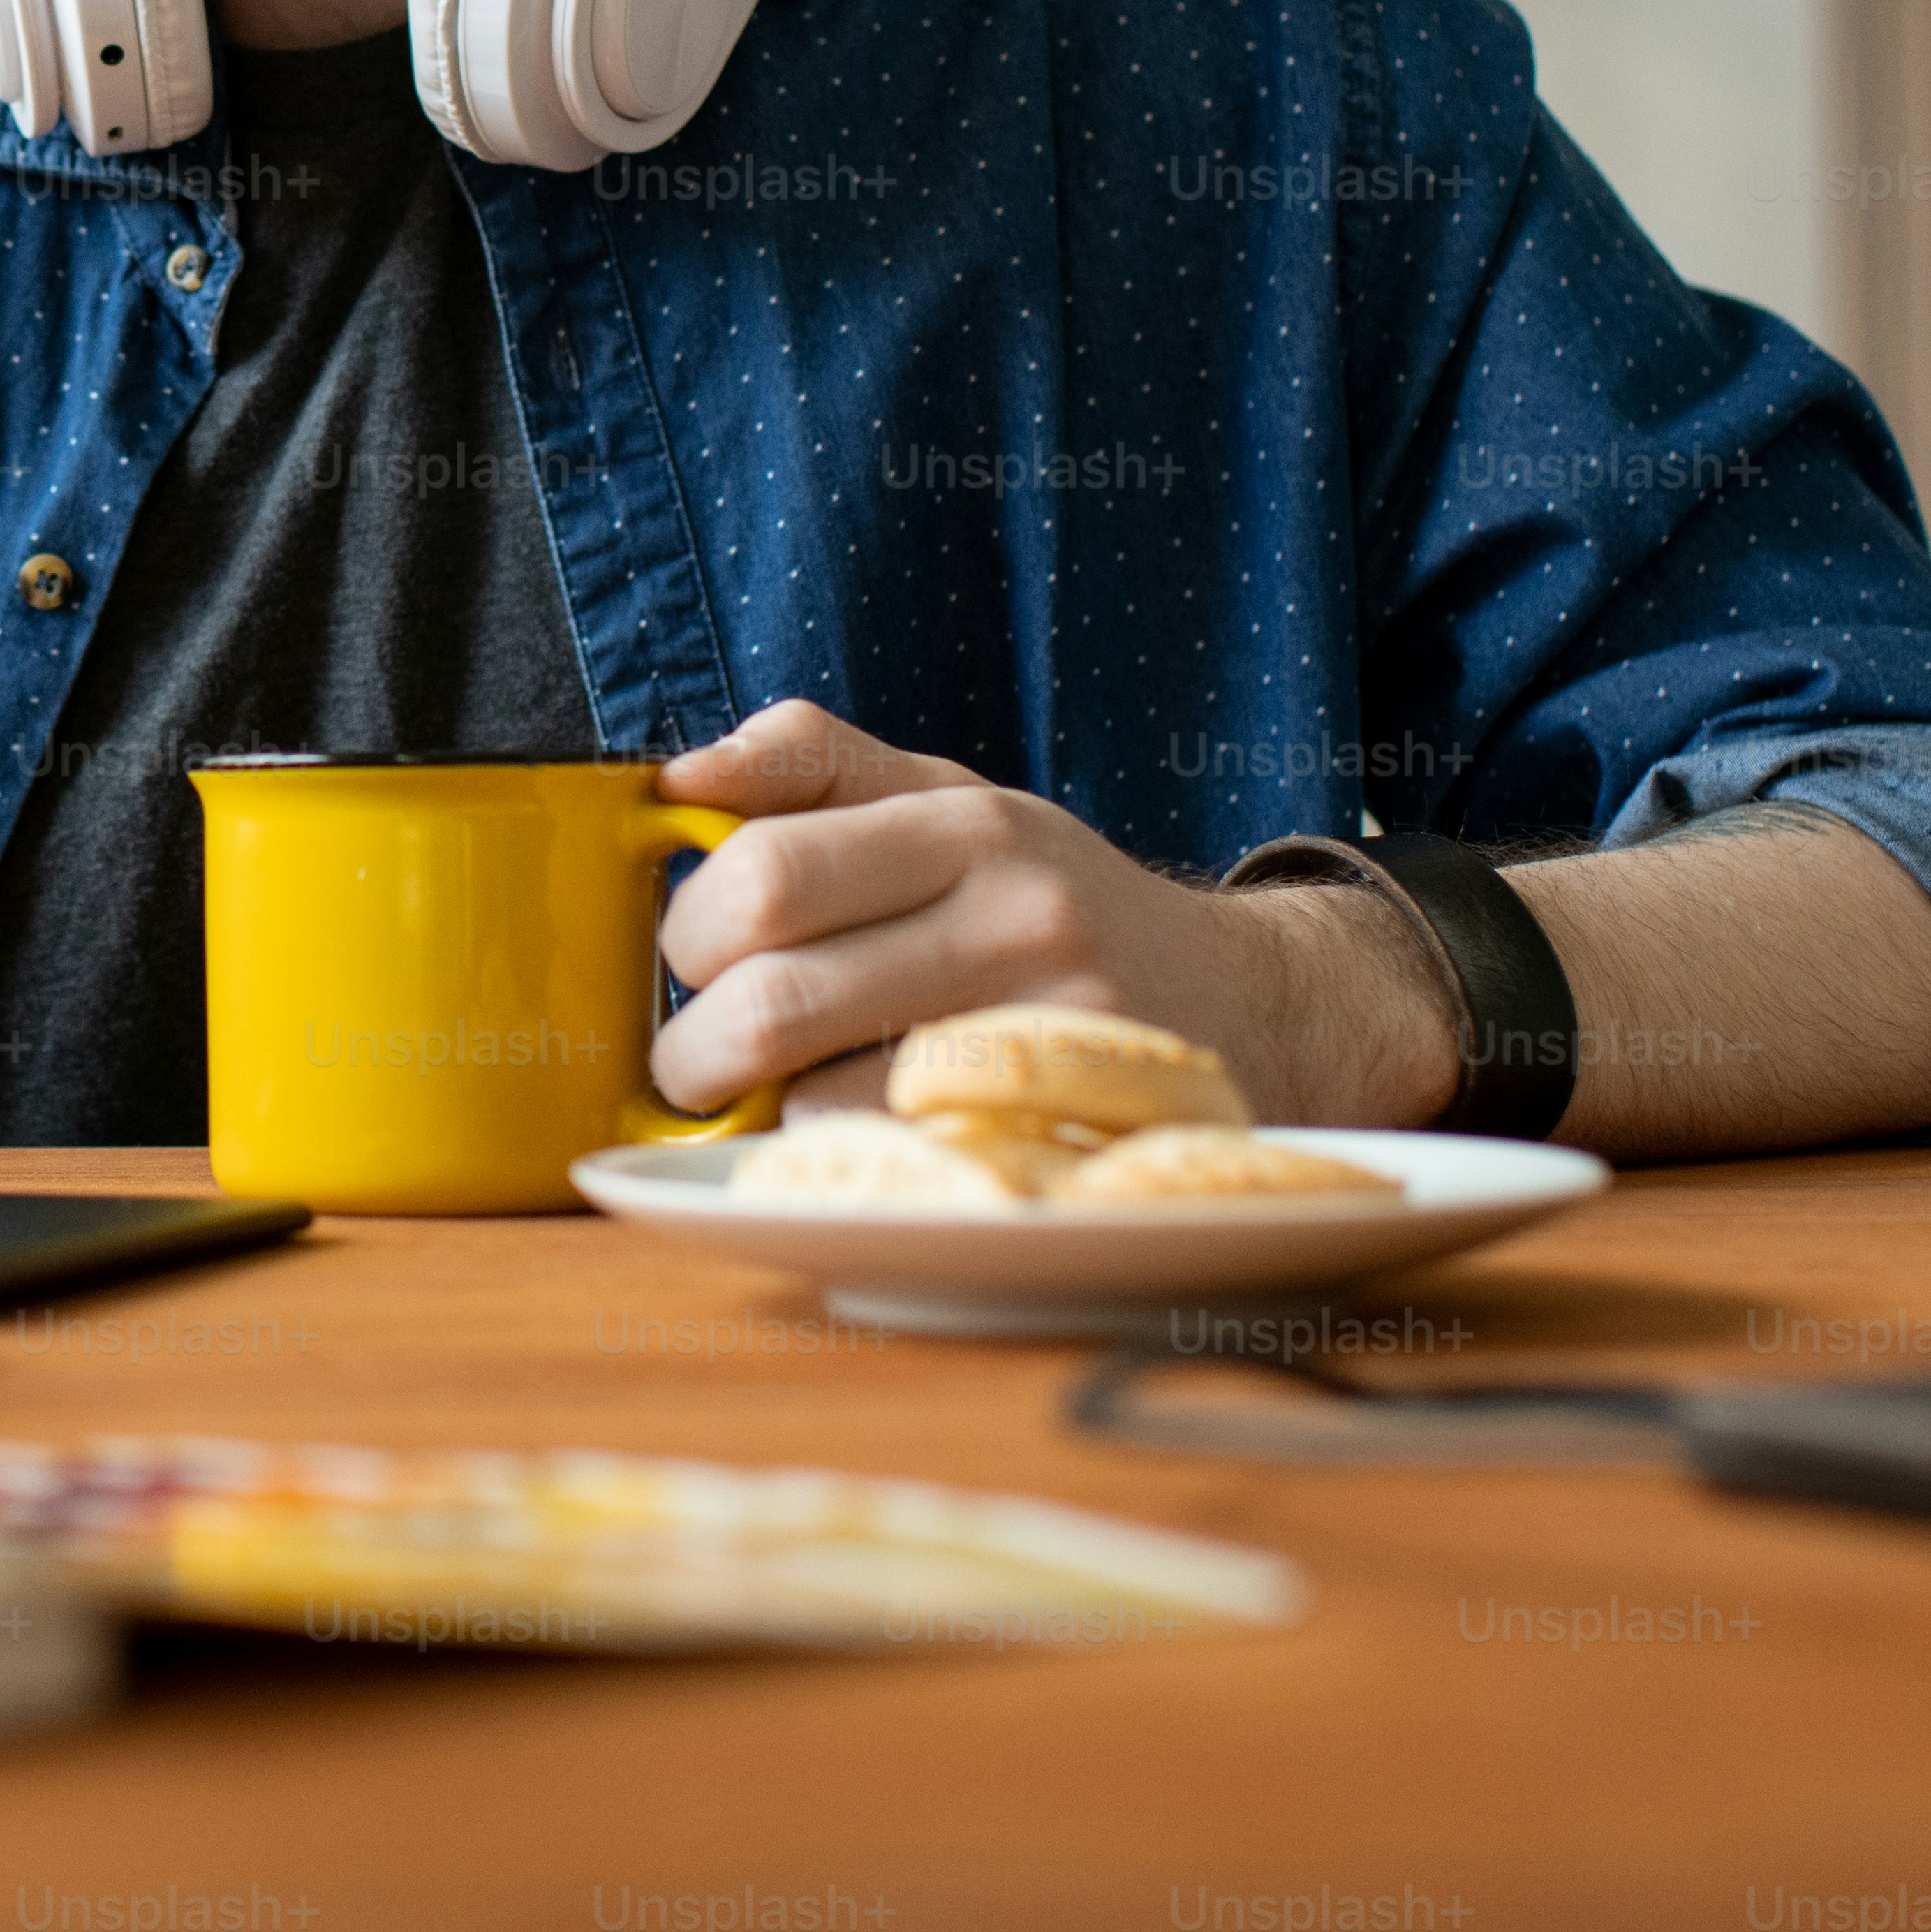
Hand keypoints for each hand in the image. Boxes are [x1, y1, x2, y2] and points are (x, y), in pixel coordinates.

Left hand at [648, 702, 1456, 1127]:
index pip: (767, 870)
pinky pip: (897, 1166)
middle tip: (695, 1059)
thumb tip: (681, 777)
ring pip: (824, 1099)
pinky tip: (849, 1134)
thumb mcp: (951, 800)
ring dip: (762, 1116)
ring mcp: (1050, 1034)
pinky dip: (844, 1160)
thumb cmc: (1053, 901)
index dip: (688, 929)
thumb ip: (814, 765)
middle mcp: (1019, 920)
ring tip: (767, 1100)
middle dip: (694, 1047)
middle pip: (776, 997)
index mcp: (970, 827)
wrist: (1249, 1000)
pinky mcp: (1068, 1135)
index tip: (688, 958)